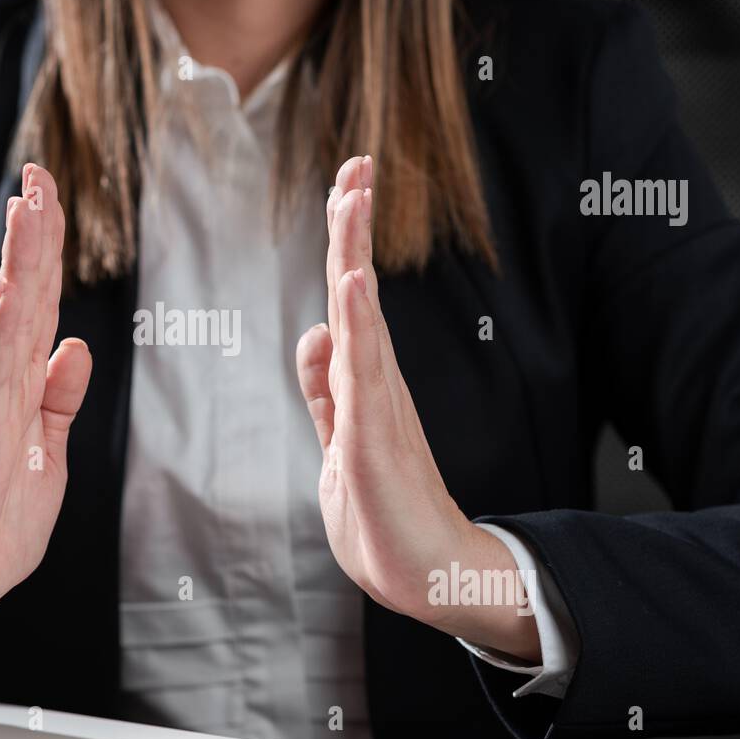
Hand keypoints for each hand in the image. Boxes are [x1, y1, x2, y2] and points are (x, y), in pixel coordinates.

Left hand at [296, 156, 539, 657]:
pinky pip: (362, 373)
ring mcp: (376, 407)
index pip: (345, 301)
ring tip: (352, 196)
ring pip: (359, 317)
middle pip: (355, 293)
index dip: (343, 244)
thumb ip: (325, 393)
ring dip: (351, 254)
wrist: (425, 575)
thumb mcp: (338, 442)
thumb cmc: (384, 512)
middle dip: (351, 226)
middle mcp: (373, 383)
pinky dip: (357, 324)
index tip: (348, 185)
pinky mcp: (372, 440)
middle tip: (358, 163)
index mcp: (362, 382)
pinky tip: (352, 283)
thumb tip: (314, 335)